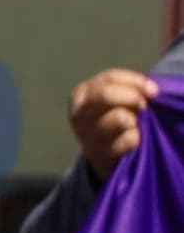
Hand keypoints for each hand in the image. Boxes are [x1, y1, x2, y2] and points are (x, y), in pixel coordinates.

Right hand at [66, 66, 158, 181]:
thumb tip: (152, 90)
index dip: (136, 81)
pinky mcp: (101, 154)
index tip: (153, 90)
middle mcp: (79, 113)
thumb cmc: (110, 116)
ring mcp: (87, 134)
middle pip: (105, 95)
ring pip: (119, 117)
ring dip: (133, 119)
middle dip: (132, 97)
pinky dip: (136, 137)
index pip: (110, 78)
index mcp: (81, 94)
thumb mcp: (112, 96)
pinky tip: (133, 138)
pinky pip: (129, 139)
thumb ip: (129, 87)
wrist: (99, 150)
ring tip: (134, 124)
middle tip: (144, 106)